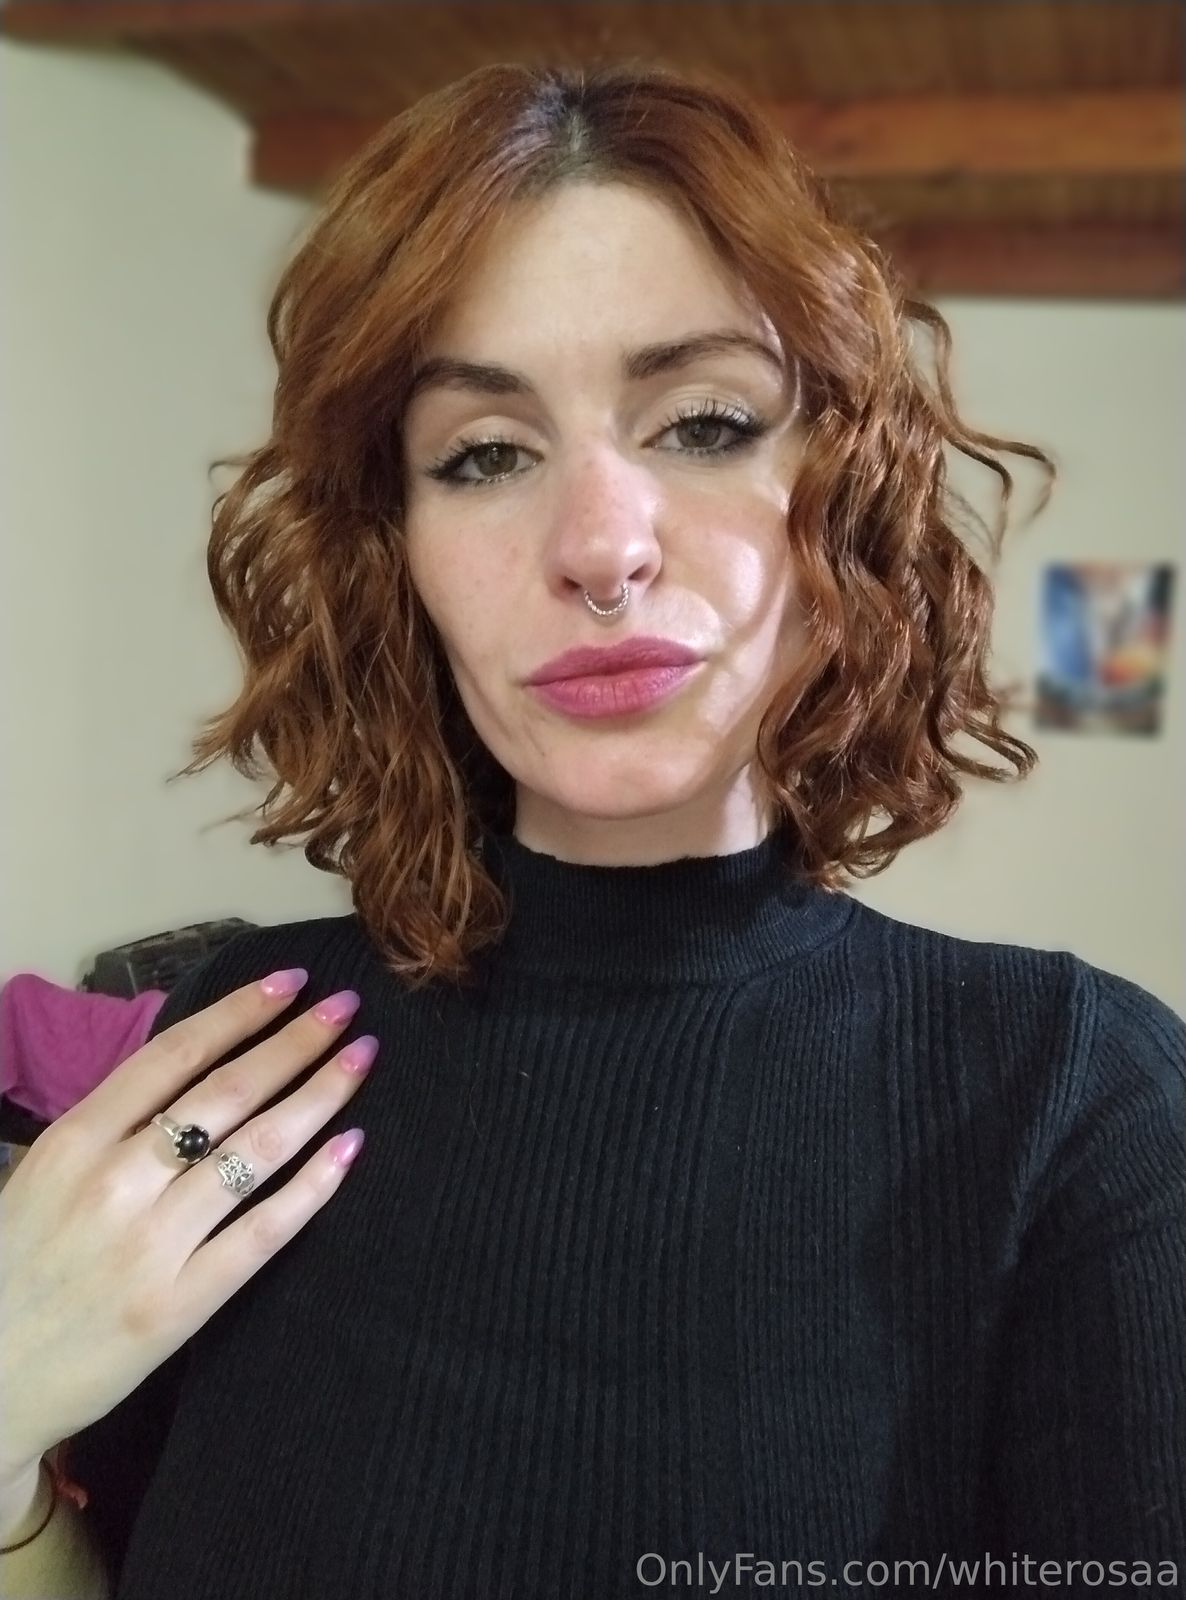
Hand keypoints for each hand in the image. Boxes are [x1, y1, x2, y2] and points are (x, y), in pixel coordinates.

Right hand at [0, 972, 375, 1485]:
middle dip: (297, 1041)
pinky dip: (314, 1184)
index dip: (240, 1012)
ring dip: (319, 1094)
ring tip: (361, 1059)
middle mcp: (115, 1182)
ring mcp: (151, 1244)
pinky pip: (263, 1231)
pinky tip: (350, 1146)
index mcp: (74, 1141)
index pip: (174, 1055)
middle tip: (347, 1008)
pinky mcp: (180, 1304)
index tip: (291, 982)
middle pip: (227, 1092)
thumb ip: (109, 1127)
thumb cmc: (15, 1270)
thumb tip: (192, 1070)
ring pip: (256, 1150)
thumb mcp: (41, 1177)